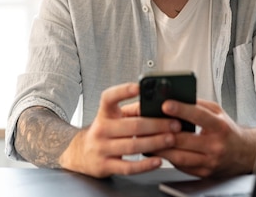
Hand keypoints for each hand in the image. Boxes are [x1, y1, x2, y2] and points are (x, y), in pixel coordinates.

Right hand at [59, 82, 180, 177]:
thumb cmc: (105, 132)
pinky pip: (128, 167)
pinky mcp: (105, 166)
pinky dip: (145, 165)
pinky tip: (158, 160)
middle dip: (156, 124)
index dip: (123, 91)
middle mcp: (101, 129)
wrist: (80, 154)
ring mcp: (101, 148)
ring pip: (132, 146)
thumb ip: (133, 111)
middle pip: (131, 125)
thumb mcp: (112, 118)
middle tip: (175, 123)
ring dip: (155, 142)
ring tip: (171, 139)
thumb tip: (160, 107)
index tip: (139, 86)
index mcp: (104, 113)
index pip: (109, 97)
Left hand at [154, 99, 255, 177]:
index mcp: (220, 127)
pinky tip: (158, 150)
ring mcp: (209, 162)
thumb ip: (198, 105)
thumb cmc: (228, 131)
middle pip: (184, 139)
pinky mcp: (203, 172)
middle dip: (163, 131)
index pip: (199, 116)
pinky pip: (181, 166)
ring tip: (147, 139)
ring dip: (161, 148)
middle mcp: (216, 146)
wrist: (244, 153)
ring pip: (179, 156)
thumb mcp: (218, 113)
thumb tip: (178, 97)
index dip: (181, 109)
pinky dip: (167, 158)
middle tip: (147, 124)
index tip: (165, 104)